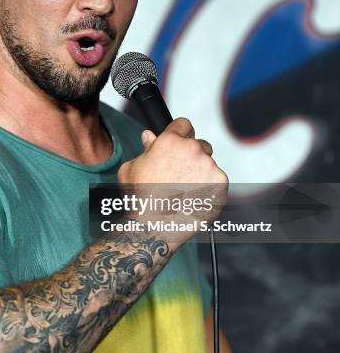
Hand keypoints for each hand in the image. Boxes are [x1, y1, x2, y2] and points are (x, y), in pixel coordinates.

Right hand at [117, 118, 227, 242]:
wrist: (155, 227)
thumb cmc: (140, 199)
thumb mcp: (132, 168)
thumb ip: (144, 149)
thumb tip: (148, 136)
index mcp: (170, 141)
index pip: (184, 124)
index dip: (180, 134)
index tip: (179, 145)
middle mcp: (192, 149)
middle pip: (199, 144)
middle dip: (192, 156)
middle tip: (180, 175)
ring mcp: (209, 166)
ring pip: (209, 164)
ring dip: (201, 173)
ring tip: (184, 192)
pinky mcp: (220, 183)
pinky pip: (217, 181)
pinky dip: (209, 189)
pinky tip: (194, 198)